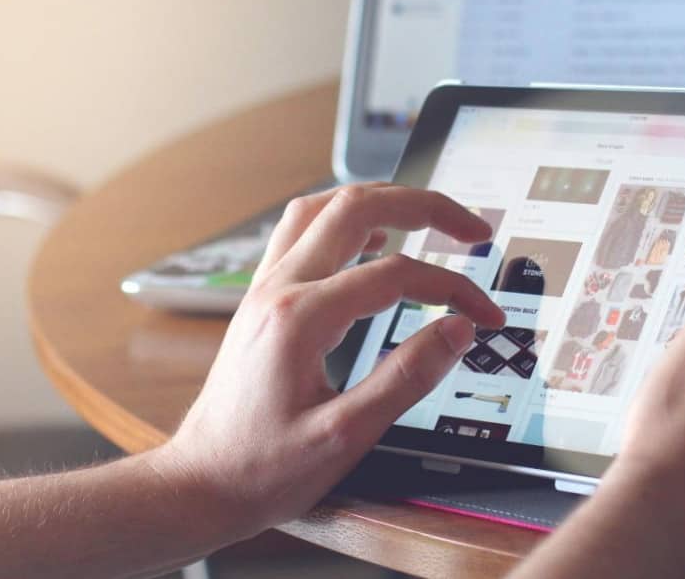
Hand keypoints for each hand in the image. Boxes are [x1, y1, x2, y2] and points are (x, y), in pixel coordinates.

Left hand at [158, 184, 505, 542]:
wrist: (200, 483)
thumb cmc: (262, 468)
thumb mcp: (345, 437)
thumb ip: (405, 379)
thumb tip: (456, 332)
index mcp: (300, 318)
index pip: (395, 275)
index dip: (452, 286)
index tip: (484, 314)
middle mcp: (278, 289)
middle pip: (355, 207)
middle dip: (423, 206)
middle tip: (471, 228)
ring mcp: (265, 289)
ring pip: (323, 207)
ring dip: (381, 201)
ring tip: (426, 216)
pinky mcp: (262, 300)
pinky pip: (301, 231)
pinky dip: (344, 220)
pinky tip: (370, 239)